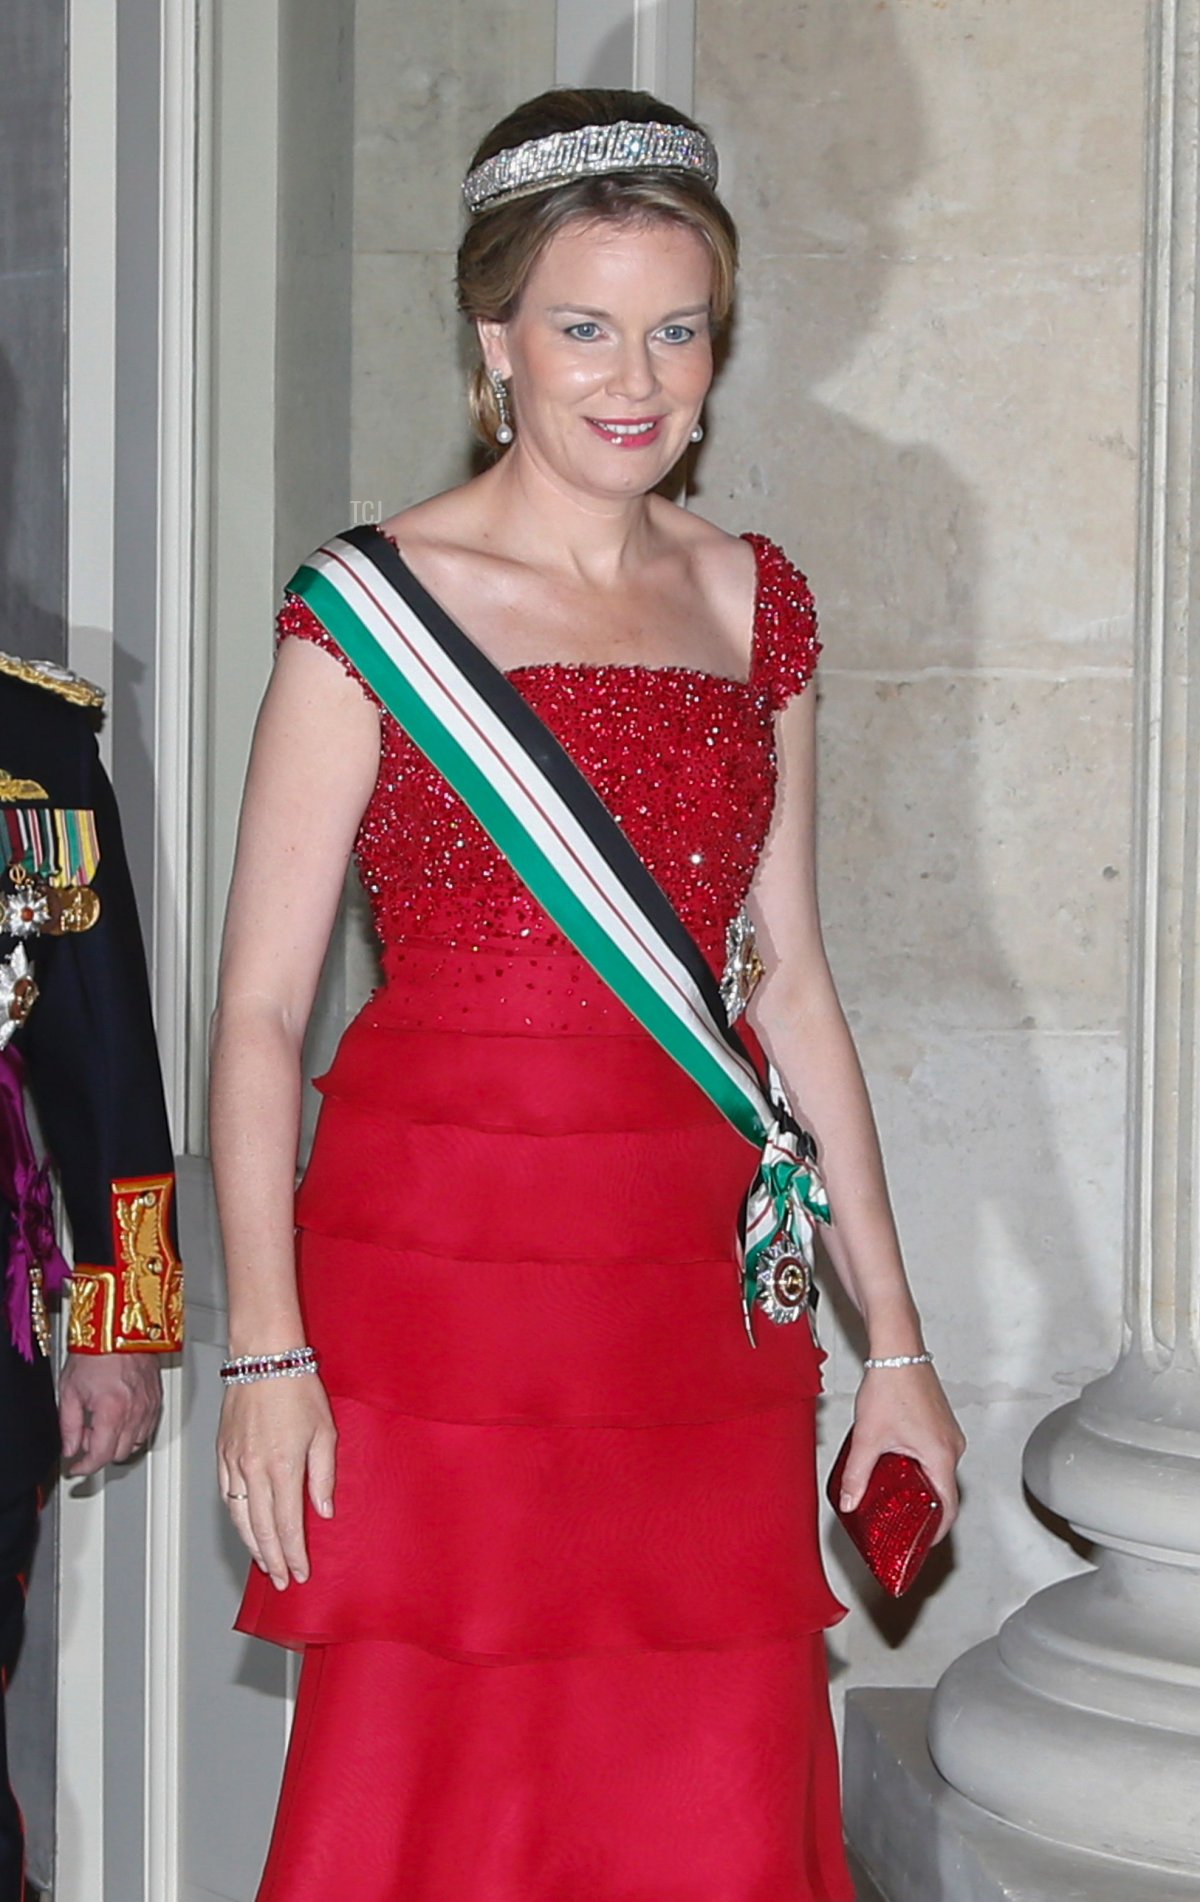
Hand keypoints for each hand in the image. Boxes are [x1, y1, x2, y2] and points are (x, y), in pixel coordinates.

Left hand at [59, 1351, 162, 1474]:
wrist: (119, 1328)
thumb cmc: (96, 1351)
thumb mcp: (69, 1390)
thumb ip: (68, 1426)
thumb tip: (70, 1448)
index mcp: (112, 1411)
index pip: (100, 1457)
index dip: (85, 1468)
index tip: (76, 1467)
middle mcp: (135, 1412)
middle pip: (118, 1454)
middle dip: (99, 1451)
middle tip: (86, 1435)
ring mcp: (150, 1406)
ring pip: (135, 1443)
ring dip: (117, 1441)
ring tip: (103, 1422)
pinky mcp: (157, 1398)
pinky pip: (148, 1427)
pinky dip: (133, 1430)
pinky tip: (120, 1415)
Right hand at [217, 1375, 336, 1589]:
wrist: (264, 1360)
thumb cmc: (298, 1389)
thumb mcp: (325, 1432)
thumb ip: (324, 1475)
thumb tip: (323, 1510)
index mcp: (283, 1467)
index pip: (287, 1525)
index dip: (294, 1554)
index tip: (300, 1573)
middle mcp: (254, 1471)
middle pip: (261, 1529)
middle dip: (273, 1559)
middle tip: (282, 1580)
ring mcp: (234, 1463)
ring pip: (240, 1517)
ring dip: (253, 1544)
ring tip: (264, 1563)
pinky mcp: (223, 1453)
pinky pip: (227, 1495)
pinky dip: (236, 1517)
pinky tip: (245, 1526)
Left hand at [838, 1362, 964, 1541]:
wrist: (898, 1350)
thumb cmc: (891, 1385)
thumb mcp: (868, 1436)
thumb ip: (857, 1473)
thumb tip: (850, 1502)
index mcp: (941, 1455)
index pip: (948, 1507)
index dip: (937, 1531)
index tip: (923, 1543)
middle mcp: (953, 1446)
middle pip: (945, 1491)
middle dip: (924, 1509)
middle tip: (904, 1523)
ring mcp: (950, 1434)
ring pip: (940, 1472)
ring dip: (922, 1486)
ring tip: (897, 1496)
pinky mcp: (942, 1423)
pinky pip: (937, 1455)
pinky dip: (922, 1467)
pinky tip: (899, 1466)